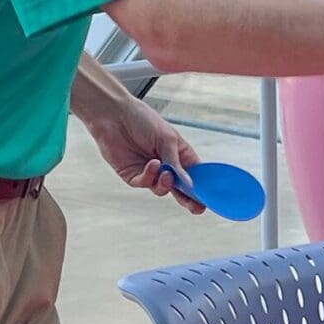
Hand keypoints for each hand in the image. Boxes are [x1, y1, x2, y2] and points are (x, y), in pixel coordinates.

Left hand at [77, 84, 203, 213]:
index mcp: (179, 154)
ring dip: (166, 184)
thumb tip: (189, 183)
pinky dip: (150, 176)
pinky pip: (145, 183)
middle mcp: (166, 166)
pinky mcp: (133, 175)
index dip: (202, 186)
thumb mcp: (167, 139)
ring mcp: (150, 172)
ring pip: (162, 189)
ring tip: (166, 173)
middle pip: (180, 188)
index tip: (209, 196)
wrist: (114, 115)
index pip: (195, 174)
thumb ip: (177, 163)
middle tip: (197, 208)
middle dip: (189, 199)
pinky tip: (152, 164)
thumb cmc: (143, 120)